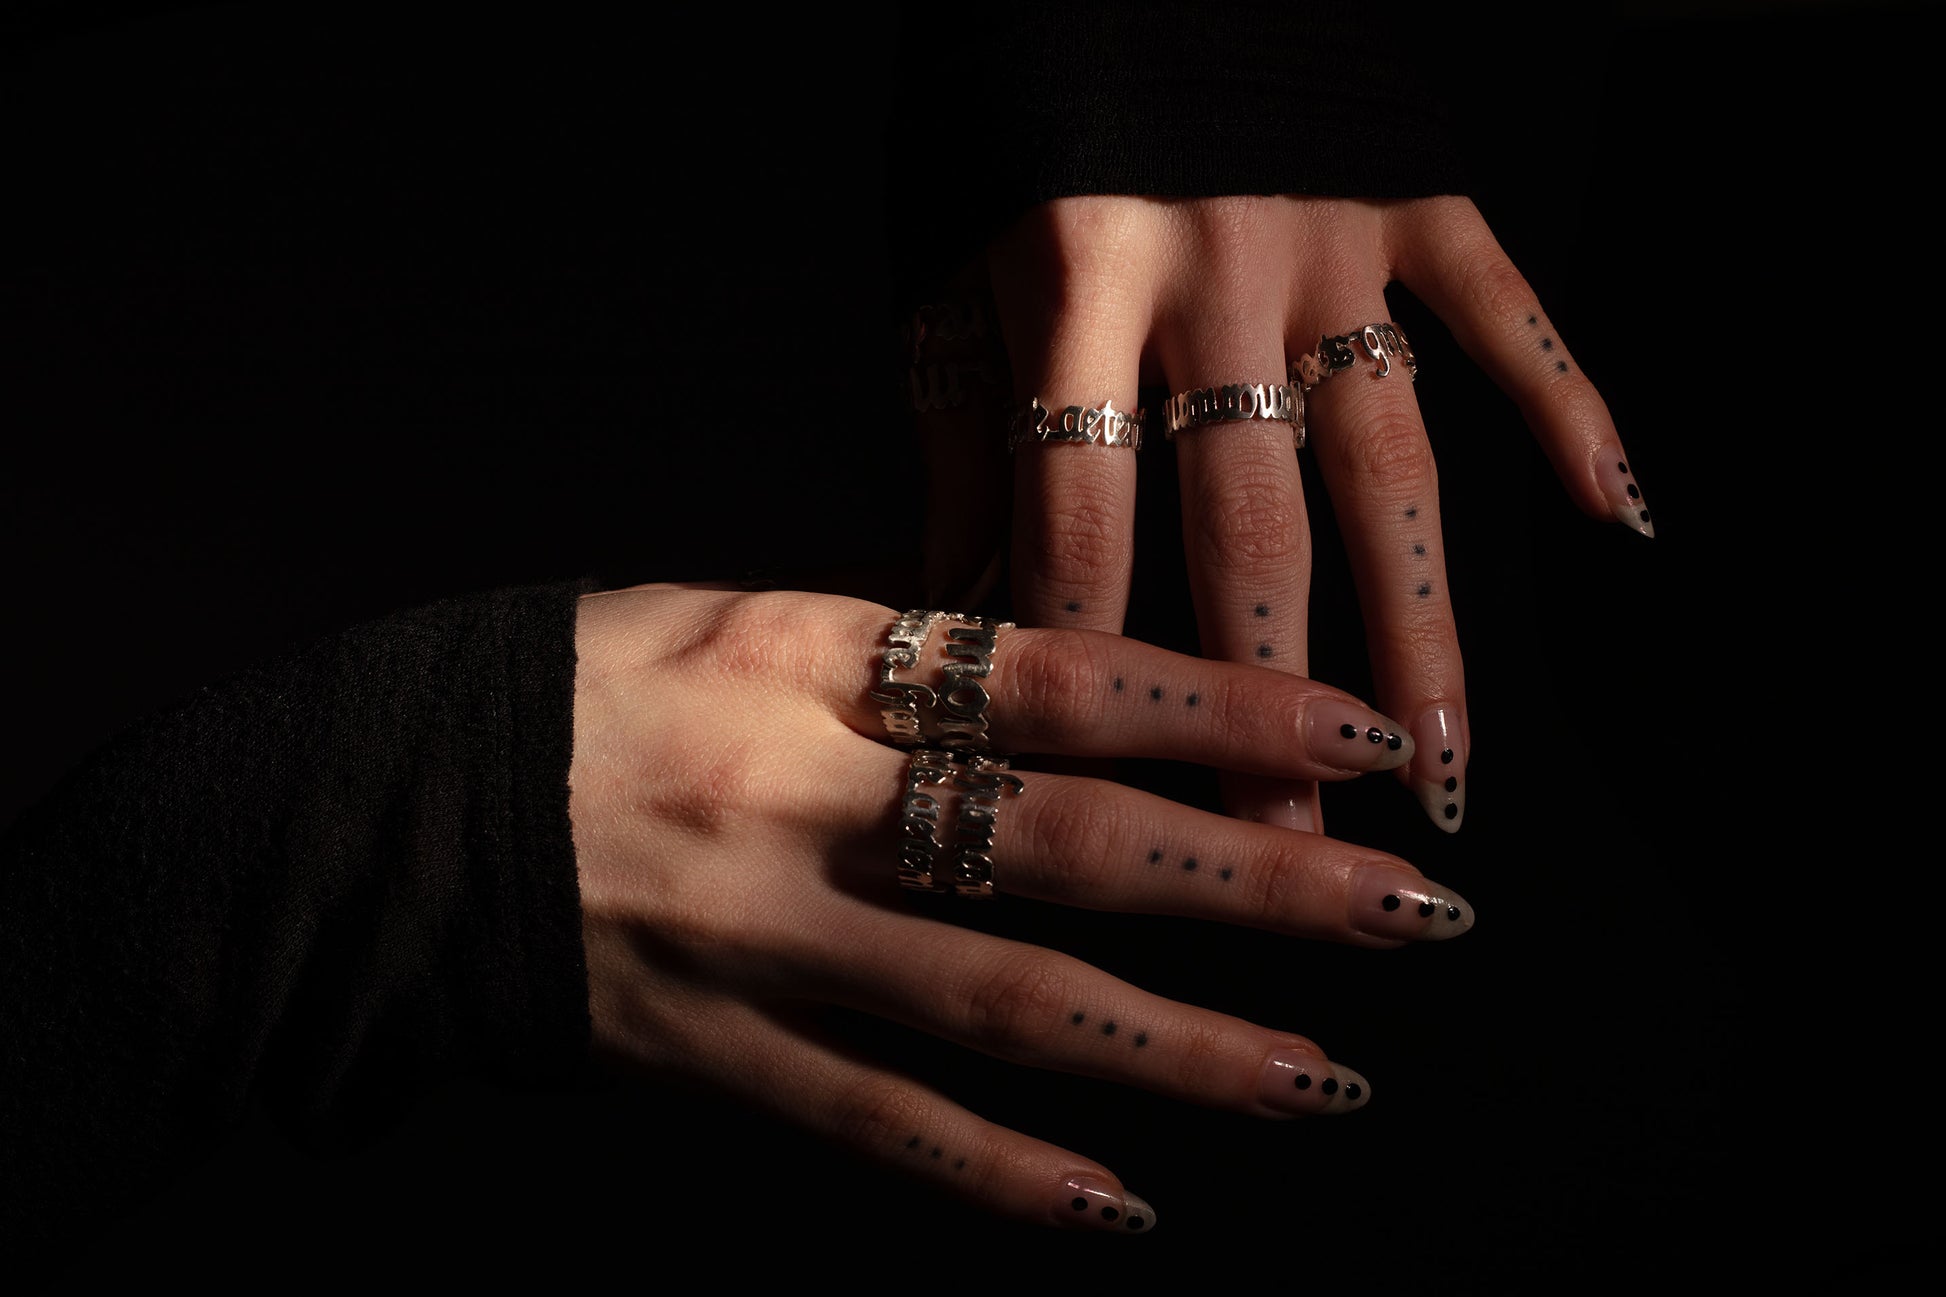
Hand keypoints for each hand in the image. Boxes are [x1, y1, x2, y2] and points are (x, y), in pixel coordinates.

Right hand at [569, 583, 1473, 1231]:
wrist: (378, 808)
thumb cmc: (581, 685)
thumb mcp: (734, 617)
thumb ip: (901, 659)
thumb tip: (1076, 694)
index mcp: (807, 658)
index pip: (1059, 678)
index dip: (1226, 706)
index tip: (1366, 731)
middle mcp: (797, 800)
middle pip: (1065, 847)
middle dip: (1255, 883)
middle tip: (1416, 915)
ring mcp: (752, 941)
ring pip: (995, 1004)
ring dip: (1175, 1048)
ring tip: (1324, 1079)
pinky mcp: (703, 1053)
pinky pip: (868, 1121)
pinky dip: (998, 1171)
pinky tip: (1120, 1205)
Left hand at [927, 194, 1647, 834]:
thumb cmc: (1011, 129)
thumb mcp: (947, 273)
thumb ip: (962, 444)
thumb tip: (958, 621)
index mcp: (1070, 278)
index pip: (1079, 518)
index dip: (1094, 669)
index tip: (1113, 804)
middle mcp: (1214, 268)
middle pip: (1247, 527)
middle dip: (1264, 701)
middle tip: (1285, 843)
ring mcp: (1329, 235)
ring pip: (1390, 467)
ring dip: (1420, 627)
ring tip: (1441, 773)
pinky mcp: (1416, 194)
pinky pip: (1505, 312)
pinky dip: (1570, 403)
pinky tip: (1619, 513)